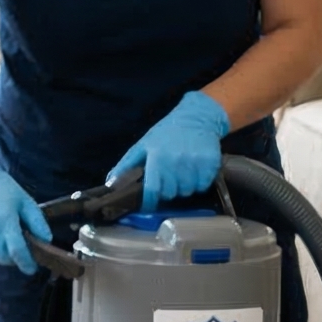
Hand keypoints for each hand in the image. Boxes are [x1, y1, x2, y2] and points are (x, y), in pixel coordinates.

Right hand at [0, 141, 48, 274]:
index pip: (18, 253)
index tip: (31, 268)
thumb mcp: (25, 201)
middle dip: (12, 255)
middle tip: (15, 243)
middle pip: (4, 257)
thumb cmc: (0, 186)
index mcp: (6, 222)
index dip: (26, 264)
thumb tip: (46, 240)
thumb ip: (37, 222)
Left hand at [109, 90, 230, 206]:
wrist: (196, 117)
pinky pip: (203, 185)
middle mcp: (176, 162)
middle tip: (169, 179)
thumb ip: (127, 164)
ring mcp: (195, 163)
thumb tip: (111, 183)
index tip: (149, 204)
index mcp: (157, 157)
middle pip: (171, 193)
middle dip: (168, 191)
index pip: (153, 190)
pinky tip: (195, 171)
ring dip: (184, 187)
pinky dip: (198, 182)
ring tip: (182, 173)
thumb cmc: (167, 132)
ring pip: (188, 191)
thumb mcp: (143, 144)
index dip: (150, 202)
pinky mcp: (211, 164)